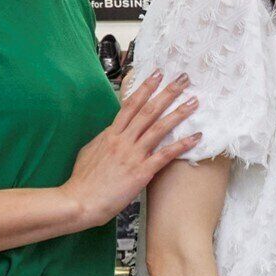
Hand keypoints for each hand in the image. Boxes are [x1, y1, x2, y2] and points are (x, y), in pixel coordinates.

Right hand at [64, 71, 200, 228]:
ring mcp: (132, 155)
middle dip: (167, 92)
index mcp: (111, 134)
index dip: (145, 88)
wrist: (80, 200)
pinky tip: (196, 137)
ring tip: (194, 101)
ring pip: (158, 127)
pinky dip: (182, 144)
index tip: (157, 74)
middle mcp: (123, 140)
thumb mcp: (90, 152)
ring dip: (178, 113)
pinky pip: (165, 155)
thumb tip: (112, 132)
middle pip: (148, 110)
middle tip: (182, 78)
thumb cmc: (83, 180)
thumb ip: (104, 140)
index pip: (130, 105)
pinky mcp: (141, 172)